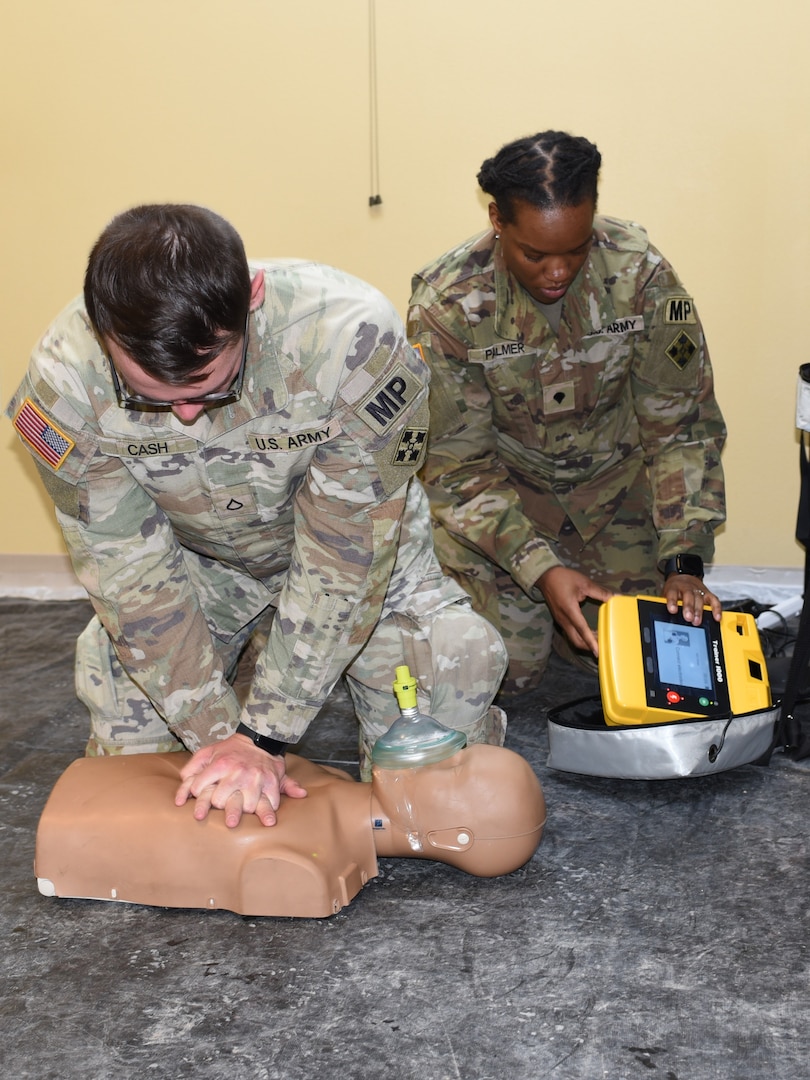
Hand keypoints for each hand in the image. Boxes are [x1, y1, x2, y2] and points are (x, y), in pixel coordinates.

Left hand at [175, 733, 307, 827]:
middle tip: (219, 805)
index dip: (196, 793)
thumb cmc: (230, 750)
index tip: (198, 794)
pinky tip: (264, 816)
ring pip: (246, 807)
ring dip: (242, 812)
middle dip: (217, 804)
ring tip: (238, 813)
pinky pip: (270, 803)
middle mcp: (238, 772)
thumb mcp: (208, 751)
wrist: (260, 739)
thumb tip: (182, 786)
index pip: (198, 788)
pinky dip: (268, 811)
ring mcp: (256, 779)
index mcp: (220, 764)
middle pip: (220, 802)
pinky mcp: (272, 783)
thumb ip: (191, 767)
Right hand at [537, 565, 613, 656]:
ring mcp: (560, 621)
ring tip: (599, 639)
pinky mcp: (560, 619)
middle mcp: (564, 619)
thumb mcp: (584, 583)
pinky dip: (580, 636)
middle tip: (603, 645)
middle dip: (589, 646)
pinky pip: (570, 633)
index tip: (598, 652)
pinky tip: (589, 633)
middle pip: (576, 640)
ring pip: (573, 638)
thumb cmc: (564, 578)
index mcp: (569, 610)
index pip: (582, 629)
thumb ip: (600, 592)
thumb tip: (616, 597)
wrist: (545, 576)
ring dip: (585, 641)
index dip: (590, 641)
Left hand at [662, 573, 721, 625]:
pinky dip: (716, 609)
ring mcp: (698, 589)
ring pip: (700, 599)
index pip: (672, 593)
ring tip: (697, 621)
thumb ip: (666, 603)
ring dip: (699, 611)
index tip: (672, 610)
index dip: (672, 601)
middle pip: (689, 596)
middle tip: (688, 618)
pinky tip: (716, 617)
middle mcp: (687, 587)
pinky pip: (714, 600)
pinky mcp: (708, 593)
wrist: (683, 577)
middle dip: (689, 608)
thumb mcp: (666, 594)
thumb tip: (665, 616)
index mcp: (674, 587)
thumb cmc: (674, 589)